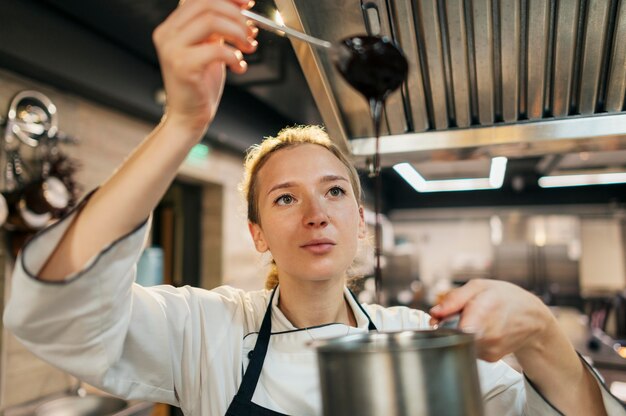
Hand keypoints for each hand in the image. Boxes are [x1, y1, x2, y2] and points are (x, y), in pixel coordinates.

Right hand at [153, 0, 257, 135]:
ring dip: (237, 33)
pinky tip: (238, 66)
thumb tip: (243, 11)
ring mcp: (172, 48)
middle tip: (250, 33)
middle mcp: (167, 33)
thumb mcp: (209, 49)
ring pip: (211, 21)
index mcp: (172, 26)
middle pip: (207, 4)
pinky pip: (217, 49)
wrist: (189, 117)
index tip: (247, 4)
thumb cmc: (200, 86)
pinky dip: (234, 56)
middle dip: (236, 16)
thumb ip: (218, 29)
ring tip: (247, 49)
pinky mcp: (183, 65)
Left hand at [429, 279, 553, 361]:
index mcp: (484, 311)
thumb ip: (454, 298)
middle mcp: (489, 334)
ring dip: (459, 333)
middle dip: (448, 326)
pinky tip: (479, 330)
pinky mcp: (490, 358)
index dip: (441, 323)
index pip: (454, 327)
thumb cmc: (505, 297)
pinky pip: (470, 349)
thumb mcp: (479, 286)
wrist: (533, 318)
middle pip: (453, 335)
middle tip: (453, 316)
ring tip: (471, 320)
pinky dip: (469, 340)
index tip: (438, 318)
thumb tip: (435, 312)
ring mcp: (490, 348)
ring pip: (460, 343)